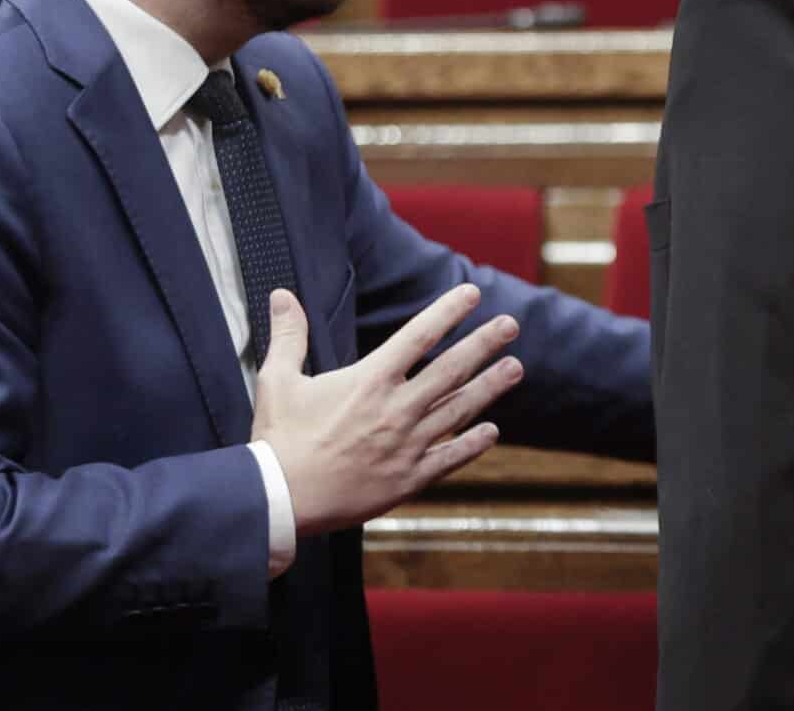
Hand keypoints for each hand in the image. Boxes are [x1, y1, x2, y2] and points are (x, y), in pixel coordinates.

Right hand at [251, 284, 520, 535]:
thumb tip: (281, 294)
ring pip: (458, 410)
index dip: (448, 312)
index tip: (473, 293)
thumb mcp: (278, 380)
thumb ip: (288, 335)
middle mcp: (395, 409)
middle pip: (450, 369)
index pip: (418, 336)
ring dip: (489, 387)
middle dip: (484, 344)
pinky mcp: (407, 479)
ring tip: (515, 368)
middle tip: (511, 324)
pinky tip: (492, 432)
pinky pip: (449, 458)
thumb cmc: (278, 440)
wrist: (281, 501)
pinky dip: (472, 444)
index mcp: (368, 381)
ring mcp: (406, 446)